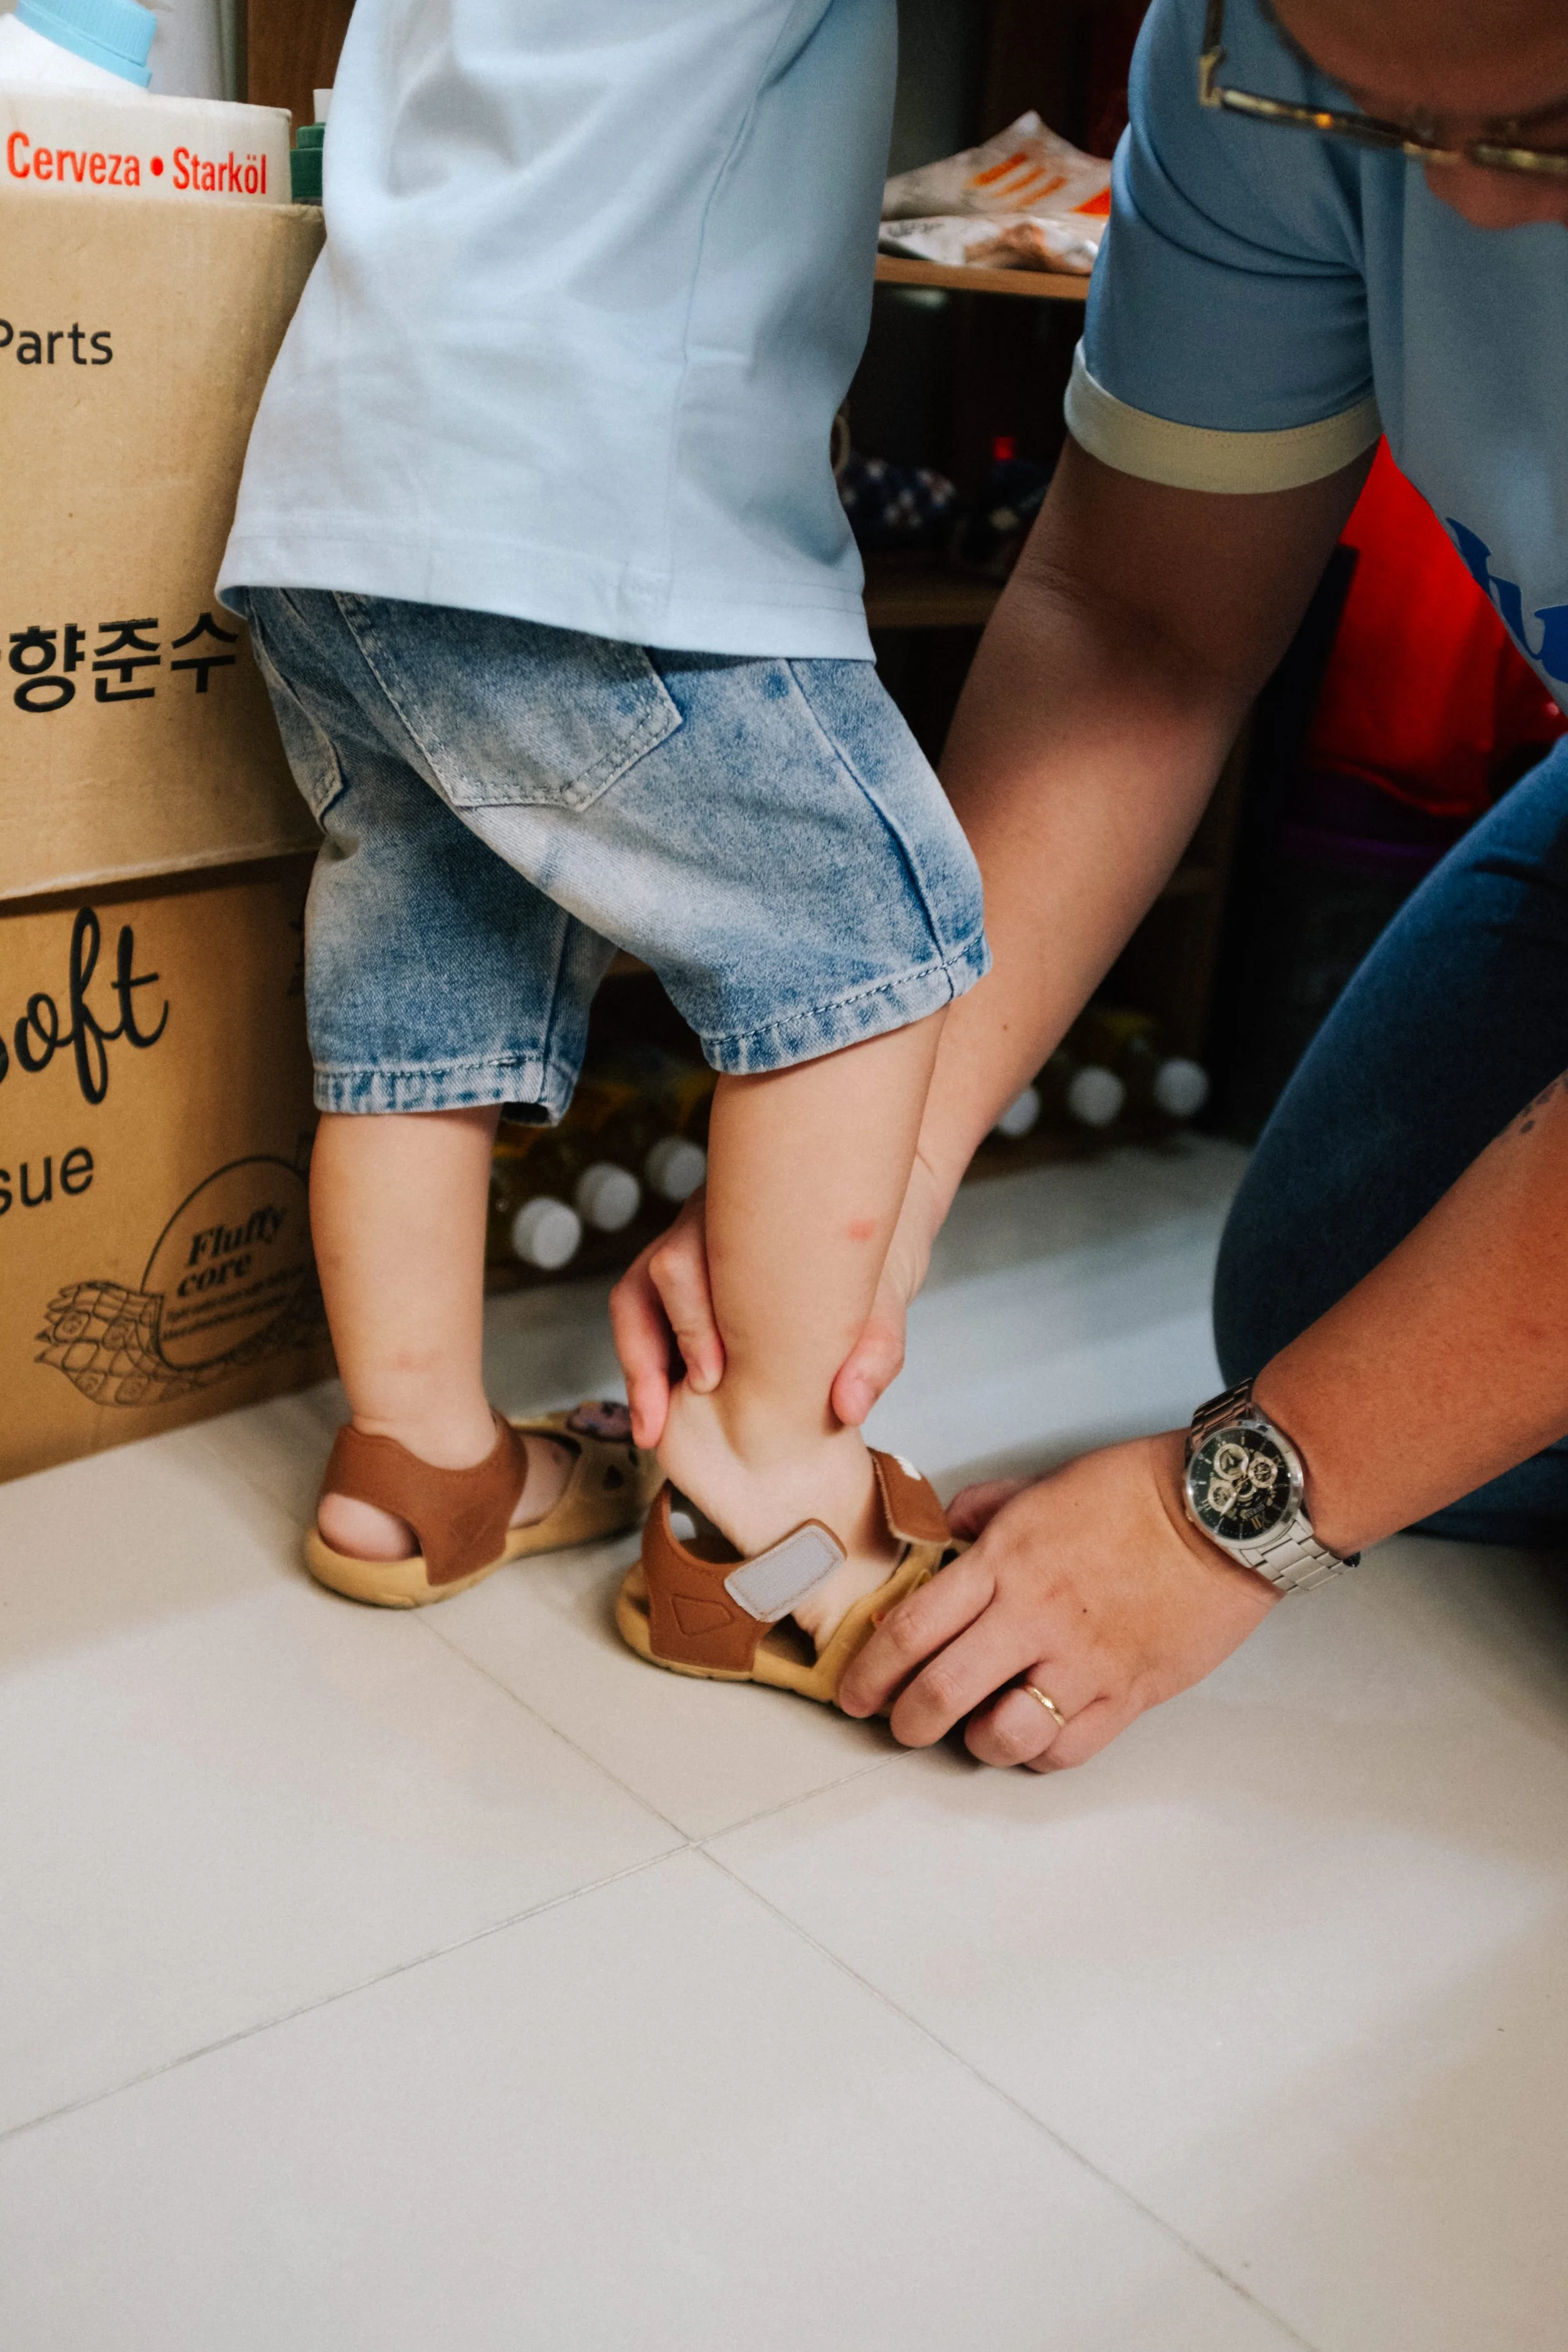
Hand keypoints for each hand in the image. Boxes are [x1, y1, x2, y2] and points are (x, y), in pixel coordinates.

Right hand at [609, 1155, 945, 1448]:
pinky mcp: (692, 1285)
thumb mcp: (887, 1305)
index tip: (711, 1378)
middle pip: (655, 1276)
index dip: (692, 1322)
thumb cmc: (875, 1259)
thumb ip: (877, 1352)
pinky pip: (650, 1318)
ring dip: (640, 1365)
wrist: (881, 1227)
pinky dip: (651, 1367)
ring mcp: (695, 1250)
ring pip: (638, 1296)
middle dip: (652, 1352)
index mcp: (747, 1215)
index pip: (690, 1258)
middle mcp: (710, 1225)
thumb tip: (850, 1405)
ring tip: (651, 1428)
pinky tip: (659, 1416)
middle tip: (671, 1413)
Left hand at [837, 1433, 1278, 1769]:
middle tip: (898, 1722)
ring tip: (971, 1731)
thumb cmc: (1140, 1490)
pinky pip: (1070, 1747)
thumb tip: (947, 1532)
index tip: (855, 1689)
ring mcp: (1083, 1661)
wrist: (1226, 1513)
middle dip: (906, 1719)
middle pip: (942, 1691)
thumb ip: (987, 1511)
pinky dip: (1040, 1753)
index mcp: (1005, 1562)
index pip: (914, 1628)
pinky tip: (1033, 1735)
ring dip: (974, 1742)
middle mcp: (1035, 1617)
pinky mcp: (1130, 1692)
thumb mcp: (1046, 1484)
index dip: (872, 1669)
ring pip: (1004, 1734)